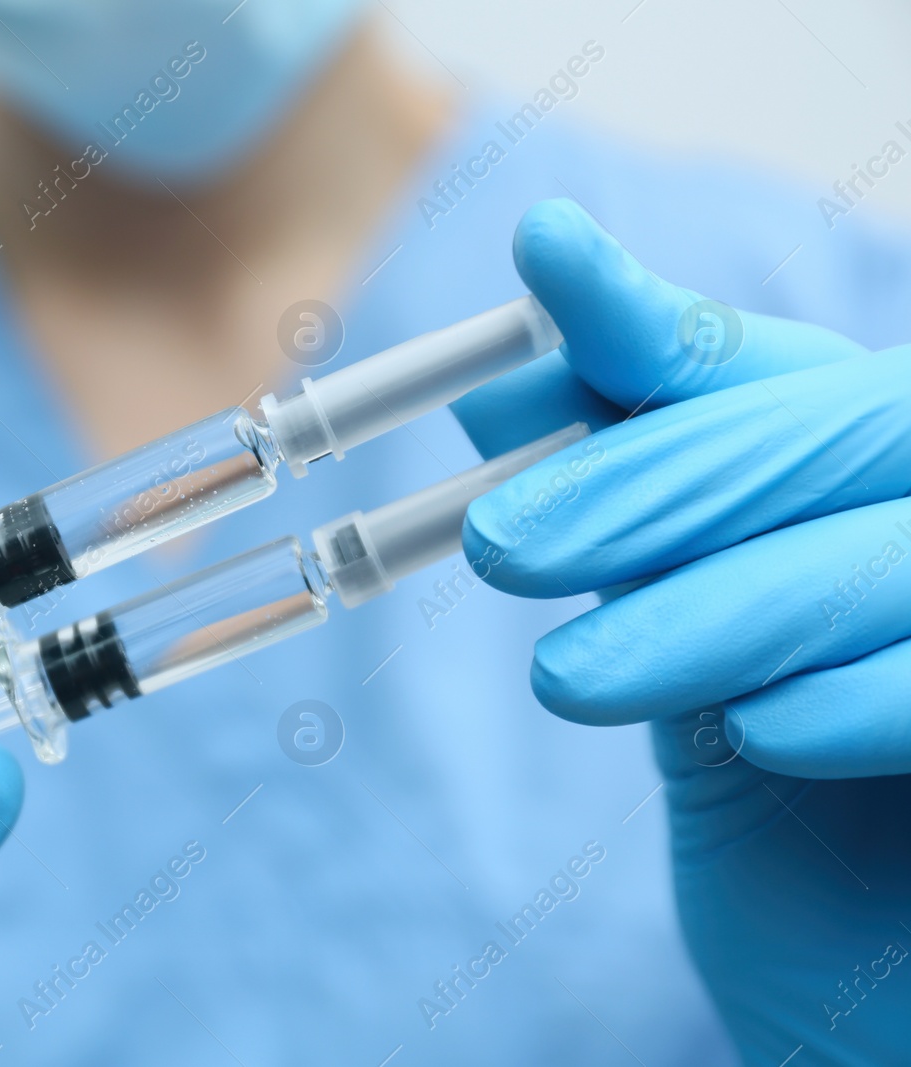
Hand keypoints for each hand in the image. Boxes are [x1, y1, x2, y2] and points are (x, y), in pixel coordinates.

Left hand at [454, 200, 910, 1060]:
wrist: (883, 1012)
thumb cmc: (801, 842)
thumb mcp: (686, 670)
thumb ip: (627, 532)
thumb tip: (500, 397)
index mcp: (867, 488)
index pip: (761, 372)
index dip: (651, 319)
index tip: (548, 252)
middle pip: (827, 432)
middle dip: (658, 477)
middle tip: (505, 541)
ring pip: (885, 550)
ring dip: (721, 602)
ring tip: (572, 680)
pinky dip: (866, 694)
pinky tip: (760, 734)